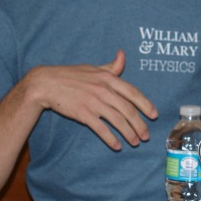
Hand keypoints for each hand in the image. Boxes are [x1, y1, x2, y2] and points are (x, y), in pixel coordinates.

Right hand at [23, 49, 157, 150]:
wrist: (47, 83)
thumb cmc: (71, 74)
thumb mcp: (93, 67)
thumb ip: (111, 66)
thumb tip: (123, 55)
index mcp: (108, 78)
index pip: (132, 92)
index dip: (145, 104)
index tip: (154, 115)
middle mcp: (104, 90)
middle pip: (128, 110)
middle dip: (140, 124)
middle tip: (146, 136)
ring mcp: (94, 102)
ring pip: (117, 120)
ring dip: (129, 133)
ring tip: (135, 142)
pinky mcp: (83, 114)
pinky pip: (101, 128)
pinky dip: (111, 138)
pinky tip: (117, 145)